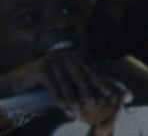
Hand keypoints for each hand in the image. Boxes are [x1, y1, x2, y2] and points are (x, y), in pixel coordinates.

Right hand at [1, 51, 120, 113]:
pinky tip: (61, 106)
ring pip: (66, 82)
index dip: (100, 83)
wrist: (22, 82)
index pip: (91, 70)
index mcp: (75, 56)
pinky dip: (57, 97)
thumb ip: (82, 85)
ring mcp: (53, 59)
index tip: (110, 94)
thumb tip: (103, 96)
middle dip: (88, 91)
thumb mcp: (68, 82)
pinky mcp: (41, 67)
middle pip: (80, 75)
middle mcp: (66, 55)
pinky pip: (52, 84)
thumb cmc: (50, 83)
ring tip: (77, 109)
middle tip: (94, 104)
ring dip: (72, 97)